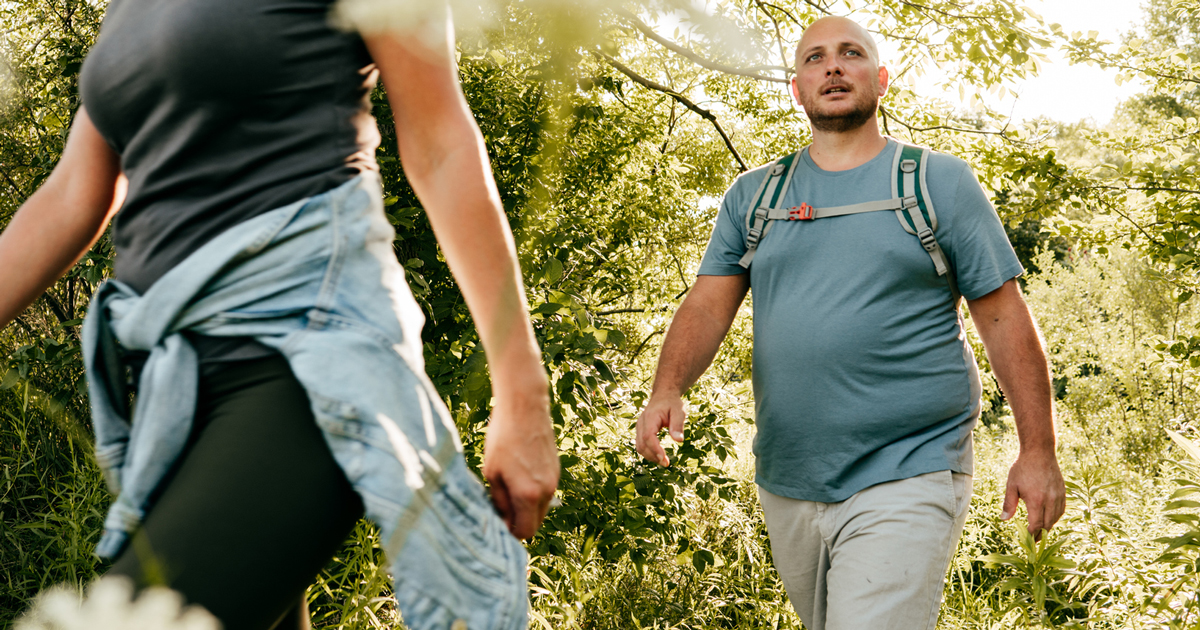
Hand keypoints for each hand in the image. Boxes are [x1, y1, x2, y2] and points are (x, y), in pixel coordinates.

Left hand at [482, 373, 558, 538]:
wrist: (525, 408)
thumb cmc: (502, 438)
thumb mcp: (491, 473)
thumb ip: (498, 501)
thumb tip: (502, 519)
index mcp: (529, 495)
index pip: (525, 532)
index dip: (510, 533)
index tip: (497, 523)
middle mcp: (547, 491)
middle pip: (535, 524)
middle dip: (518, 522)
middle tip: (499, 509)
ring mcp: (554, 480)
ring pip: (541, 508)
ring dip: (526, 508)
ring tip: (507, 489)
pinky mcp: (556, 470)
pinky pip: (545, 493)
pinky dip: (533, 494)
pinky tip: (518, 476)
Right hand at [636, 393, 685, 466]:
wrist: (663, 395)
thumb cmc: (672, 403)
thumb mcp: (679, 411)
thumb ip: (678, 425)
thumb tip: (679, 440)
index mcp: (650, 417)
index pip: (648, 436)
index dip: (655, 449)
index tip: (664, 459)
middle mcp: (641, 423)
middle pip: (641, 444)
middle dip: (653, 456)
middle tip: (666, 463)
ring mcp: (639, 427)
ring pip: (639, 446)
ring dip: (650, 456)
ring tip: (664, 461)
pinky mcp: (640, 431)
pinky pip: (641, 445)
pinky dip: (648, 453)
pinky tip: (659, 456)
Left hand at [1000, 448, 1065, 539]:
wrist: (1039, 452)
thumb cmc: (1023, 468)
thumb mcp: (1011, 485)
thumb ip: (1008, 504)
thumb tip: (1004, 520)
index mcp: (1036, 500)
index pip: (1036, 525)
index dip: (1032, 534)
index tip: (1027, 540)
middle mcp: (1050, 500)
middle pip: (1047, 525)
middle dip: (1040, 535)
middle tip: (1033, 540)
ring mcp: (1058, 496)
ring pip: (1055, 519)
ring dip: (1048, 527)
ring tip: (1040, 531)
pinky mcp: (1063, 492)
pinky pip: (1061, 510)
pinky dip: (1055, 517)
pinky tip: (1049, 518)